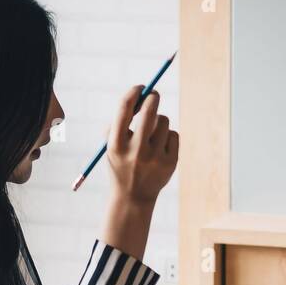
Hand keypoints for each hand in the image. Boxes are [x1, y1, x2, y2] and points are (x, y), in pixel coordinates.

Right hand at [107, 87, 177, 206]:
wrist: (133, 197)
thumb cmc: (121, 163)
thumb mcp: (112, 146)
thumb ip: (119, 122)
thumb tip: (139, 95)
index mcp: (116, 145)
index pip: (124, 109)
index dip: (133, 93)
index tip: (140, 87)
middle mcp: (136, 151)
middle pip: (149, 111)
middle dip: (152, 98)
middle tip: (153, 95)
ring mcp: (155, 157)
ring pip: (164, 121)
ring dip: (158, 121)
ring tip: (151, 134)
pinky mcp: (170, 162)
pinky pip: (173, 134)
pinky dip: (167, 136)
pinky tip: (160, 148)